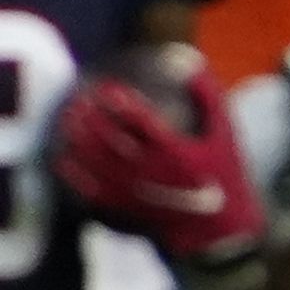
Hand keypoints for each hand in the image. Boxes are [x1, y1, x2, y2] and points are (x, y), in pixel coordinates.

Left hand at [53, 52, 263, 263]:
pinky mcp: (129, 209)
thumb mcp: (224, 132)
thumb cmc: (225, 174)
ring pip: (97, 164)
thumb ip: (206, 93)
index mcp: (174, 151)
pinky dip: (77, 175)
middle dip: (91, 118)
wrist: (220, 232)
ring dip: (80, 140)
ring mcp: (137, 193)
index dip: (118, 101)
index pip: (138, 120)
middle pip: (110, 140)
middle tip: (81, 100)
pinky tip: (65, 158)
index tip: (108, 88)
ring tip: (70, 119)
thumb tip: (185, 57)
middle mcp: (150, 172)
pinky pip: (95, 192)